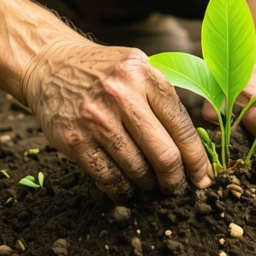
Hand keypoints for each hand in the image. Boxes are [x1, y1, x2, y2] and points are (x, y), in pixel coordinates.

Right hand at [20, 40, 211, 202]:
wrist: (51, 65)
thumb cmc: (103, 70)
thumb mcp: (138, 65)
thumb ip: (167, 92)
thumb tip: (204, 125)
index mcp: (144, 75)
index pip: (182, 125)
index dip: (196, 157)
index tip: (202, 176)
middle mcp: (122, 95)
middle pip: (164, 154)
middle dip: (176, 180)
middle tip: (177, 187)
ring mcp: (97, 119)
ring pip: (137, 170)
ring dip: (149, 185)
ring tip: (151, 183)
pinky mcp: (75, 140)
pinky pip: (108, 178)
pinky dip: (122, 190)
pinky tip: (126, 187)